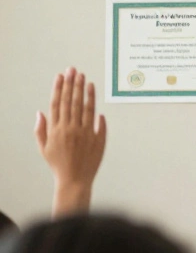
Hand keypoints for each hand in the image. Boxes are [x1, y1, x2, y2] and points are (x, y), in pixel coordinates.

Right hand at [36, 67, 106, 212]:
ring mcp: (85, 134)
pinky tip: (95, 96)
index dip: (59, 88)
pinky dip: (96, 110)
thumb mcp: (44, 147)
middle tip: (75, 70)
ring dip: (86, 92)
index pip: (58, 104)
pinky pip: (98, 123)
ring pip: (86, 109)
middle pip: (72, 102)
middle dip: (73, 85)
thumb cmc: (58, 164)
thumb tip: (40, 112)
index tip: (61, 76)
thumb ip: (41, 129)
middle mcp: (71, 129)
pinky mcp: (97, 140)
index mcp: (56, 130)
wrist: (74, 181)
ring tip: (86, 79)